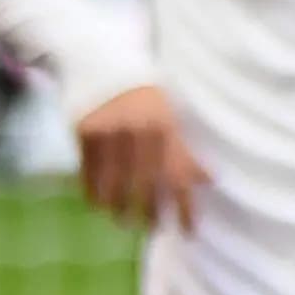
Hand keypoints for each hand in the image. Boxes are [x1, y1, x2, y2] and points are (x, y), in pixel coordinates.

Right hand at [77, 82, 208, 233]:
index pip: (179, 176)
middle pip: (145, 187)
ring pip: (114, 186)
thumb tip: (209, 178)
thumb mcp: (170, 117)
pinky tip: (101, 205)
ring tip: (124, 220)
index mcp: (165, 127)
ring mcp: (109, 133)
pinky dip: (95, 195)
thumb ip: (184, 150)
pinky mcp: (85, 134)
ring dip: (119, 209)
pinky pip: (89, 175)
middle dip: (150, 213)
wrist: (106, 63)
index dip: (185, 207)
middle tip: (152, 228)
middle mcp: (138, 132)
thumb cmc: (146, 96)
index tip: (189, 232)